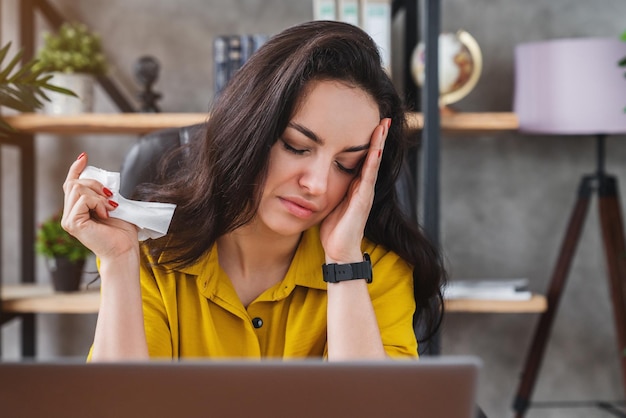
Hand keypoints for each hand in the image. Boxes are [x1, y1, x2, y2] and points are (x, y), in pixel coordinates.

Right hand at [62, 153, 138, 260]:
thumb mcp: (113, 206)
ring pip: (77, 188)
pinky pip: (82, 199)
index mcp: (78, 210)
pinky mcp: (72, 223)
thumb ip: (103, 195)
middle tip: (111, 197)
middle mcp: (70, 214)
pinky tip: (105, 214)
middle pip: (75, 183)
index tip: (83, 157)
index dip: (76, 169)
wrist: (125, 250)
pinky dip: (97, 202)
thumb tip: (105, 181)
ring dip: (98, 195)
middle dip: (96, 184)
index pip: (71, 185)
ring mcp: (68, 219)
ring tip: (109, 208)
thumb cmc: (122, 233)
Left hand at [320, 118, 390, 262]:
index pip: (363, 160)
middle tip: (385, 118)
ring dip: (378, 144)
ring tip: (383, 126)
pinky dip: (372, 163)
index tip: (372, 124)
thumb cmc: (334, 231)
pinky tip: (375, 150)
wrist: (339, 253)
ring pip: (373, 164)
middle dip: (379, 138)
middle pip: (373, 157)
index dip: (368, 143)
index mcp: (356, 187)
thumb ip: (330, 190)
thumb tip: (318, 177)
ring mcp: (365, 194)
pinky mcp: (362, 202)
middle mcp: (364, 188)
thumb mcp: (331, 203)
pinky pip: (367, 178)